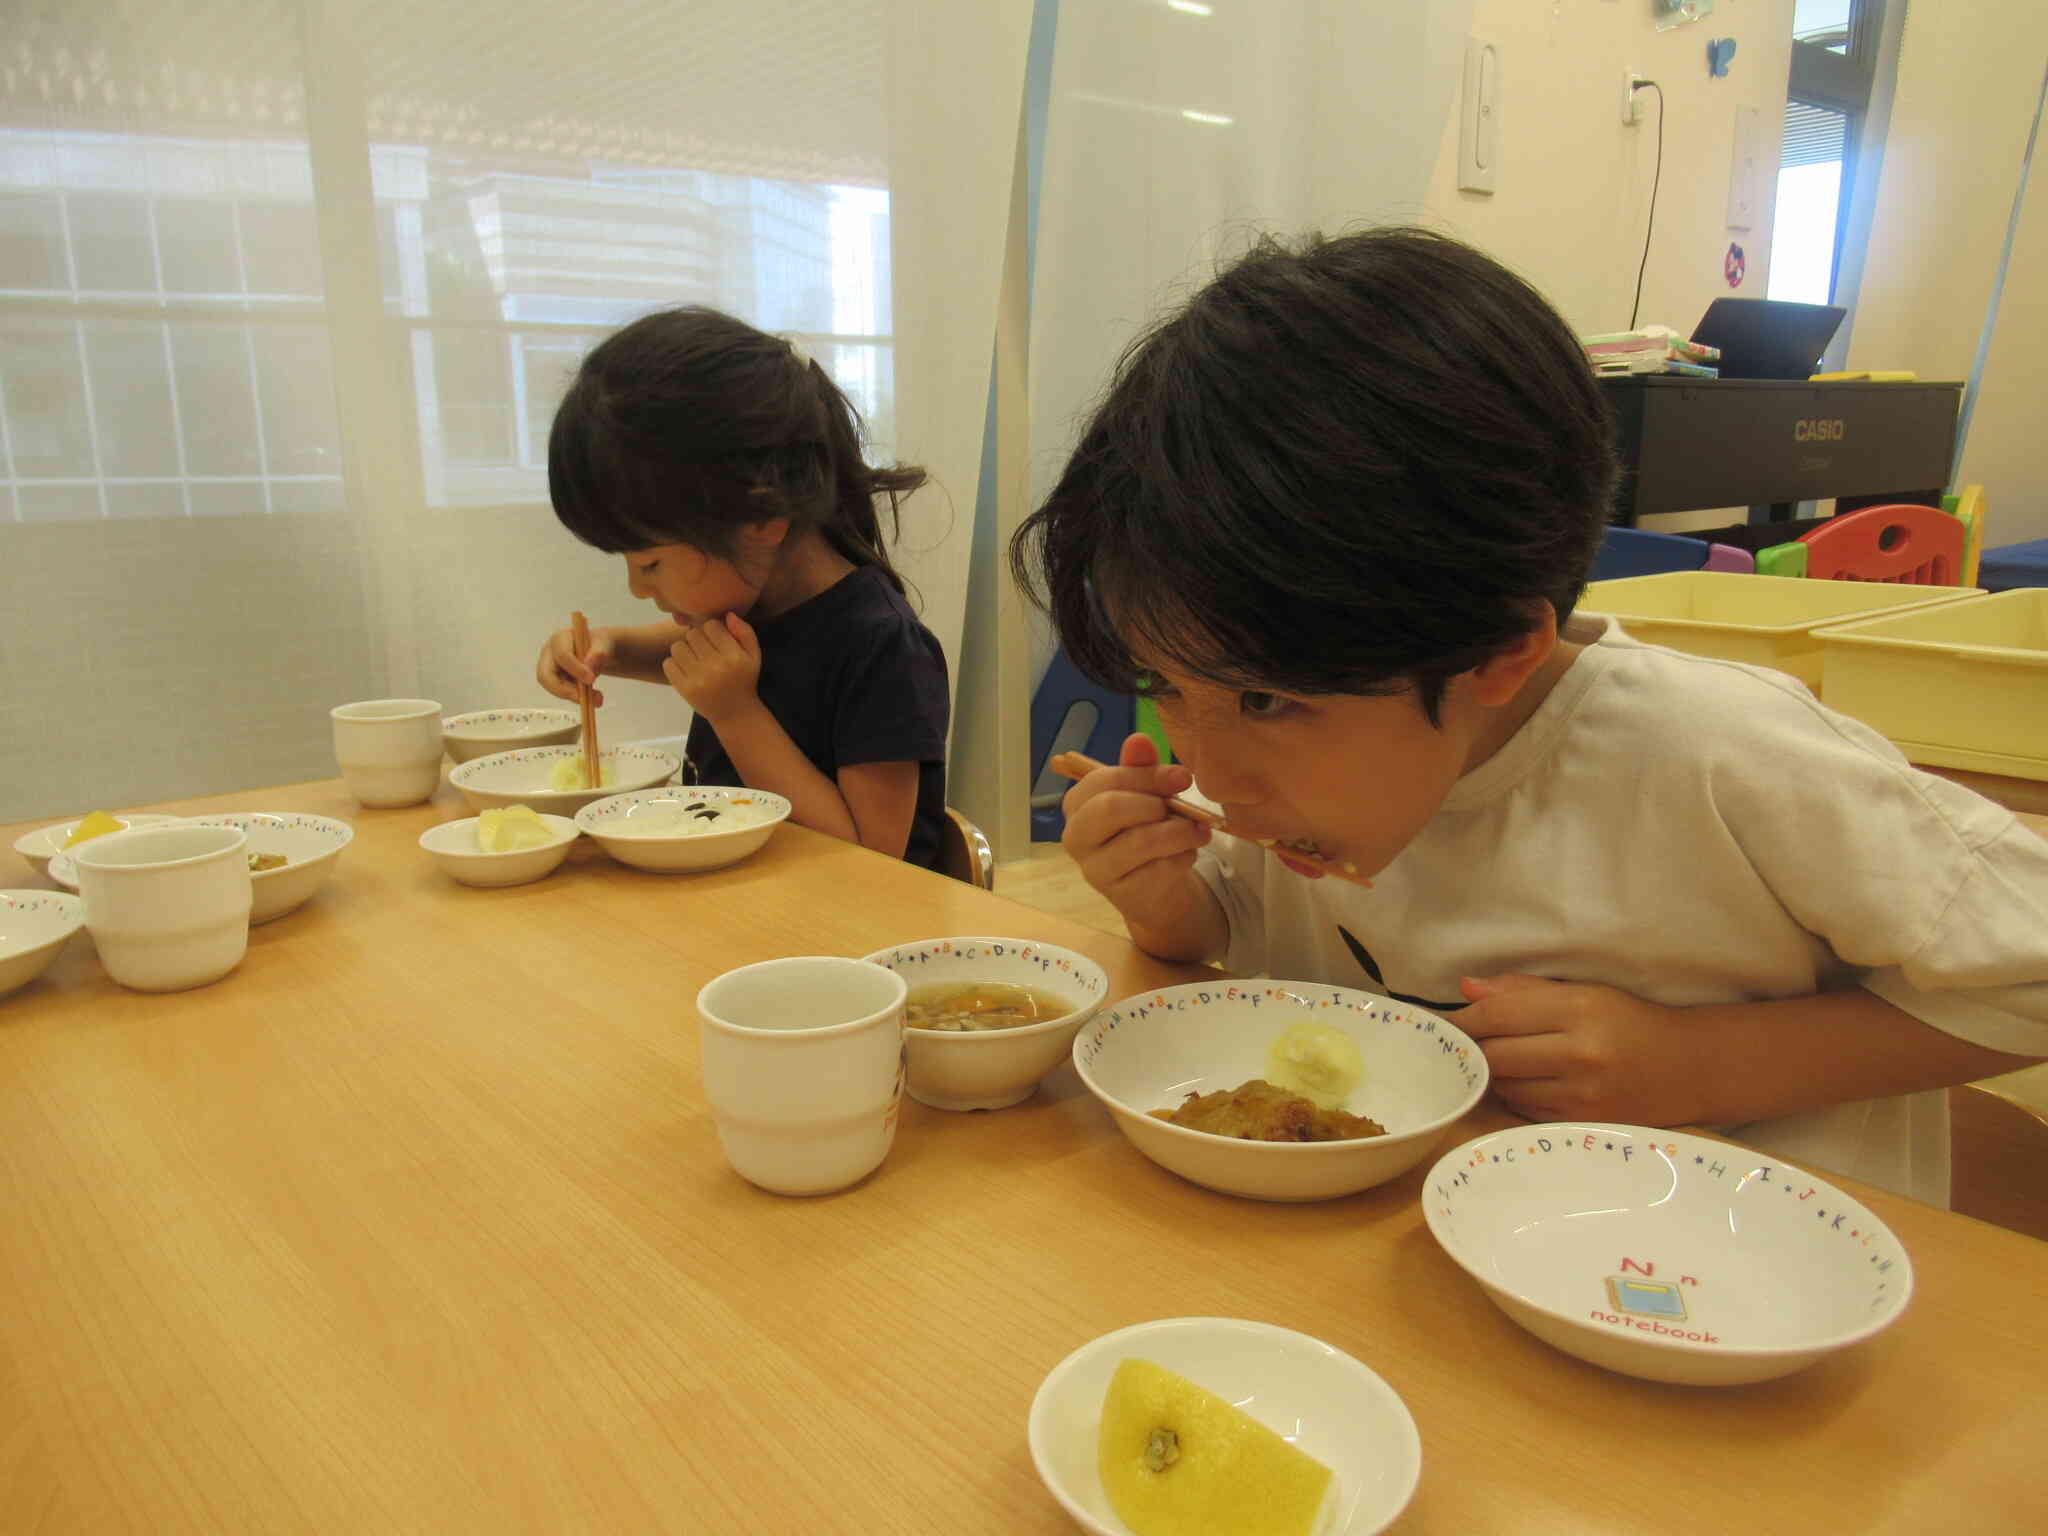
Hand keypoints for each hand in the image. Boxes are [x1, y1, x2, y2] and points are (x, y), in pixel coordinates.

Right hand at [537, 625, 614, 706]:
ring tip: (597, 699)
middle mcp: (549, 654)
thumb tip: (589, 664)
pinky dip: (577, 697)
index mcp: (559, 639)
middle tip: (585, 699)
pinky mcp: (555, 680)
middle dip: (564, 690)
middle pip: (545, 676)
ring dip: (574, 696)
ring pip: (553, 688)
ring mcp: (549, 668)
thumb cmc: (599, 644)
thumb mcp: (604, 643)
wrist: (599, 651)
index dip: (575, 669)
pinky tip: (593, 697)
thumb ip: (599, 651)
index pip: (561, 656)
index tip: (591, 679)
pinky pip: (561, 693)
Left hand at [662, 611, 763, 722]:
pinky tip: (685, 669)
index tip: (714, 639)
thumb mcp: (754, 656)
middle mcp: (716, 666)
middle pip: (692, 634)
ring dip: (683, 650)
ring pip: (677, 646)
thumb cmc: (744, 680)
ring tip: (692, 658)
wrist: (735, 713)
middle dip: (696, 638)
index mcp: (734, 656)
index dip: (711, 629)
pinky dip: (674, 664)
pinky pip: (668, 664)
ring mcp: (699, 678)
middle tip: (702, 649)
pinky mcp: (685, 689)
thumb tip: (727, 614)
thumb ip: (745, 632)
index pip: (711, 625)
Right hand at [1060, 732, 1211, 915]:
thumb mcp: (1144, 795)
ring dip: (1180, 832)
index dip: (1148, 775)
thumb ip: (1141, 769)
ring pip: (1141, 841)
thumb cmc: (1144, 829)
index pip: (1105, 781)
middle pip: (1110, 808)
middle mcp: (1076, 836)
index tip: (1183, 777)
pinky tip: (1187, 854)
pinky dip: (1183, 857)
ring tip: (1198, 831)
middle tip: (1185, 809)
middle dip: (1155, 804)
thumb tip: (1139, 739)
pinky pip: (1159, 869)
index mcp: (1078, 803)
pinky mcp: (1121, 894)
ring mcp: (1096, 869)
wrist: (1153, 886)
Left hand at [1456, 973, 1698, 1125]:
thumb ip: (1524, 991)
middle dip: (1476, 1049)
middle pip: (1495, 1054)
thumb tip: (1467, 989)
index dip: (1464, 1020)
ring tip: (1503, 1062)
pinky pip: (1526, 1109)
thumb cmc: (1630, 1022)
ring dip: (1493, 1075)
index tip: (1446, 1024)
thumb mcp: (1585, 993)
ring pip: (1505, 1086)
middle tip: (1468, 1045)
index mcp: (1579, 1009)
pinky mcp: (1583, 1123)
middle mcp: (1580, 1053)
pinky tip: (1527, 1083)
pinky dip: (1516, 1096)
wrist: (1690, 1068)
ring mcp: (1582, 1094)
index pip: (1498, 1015)